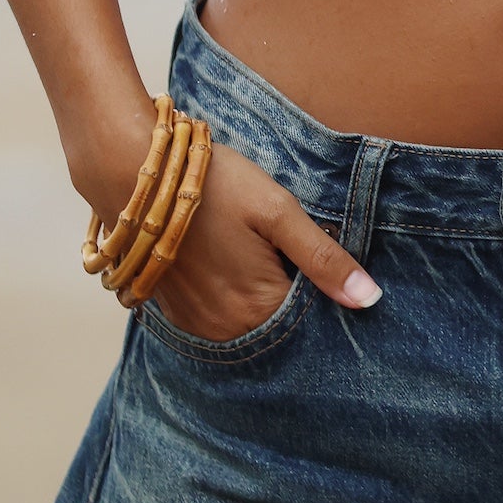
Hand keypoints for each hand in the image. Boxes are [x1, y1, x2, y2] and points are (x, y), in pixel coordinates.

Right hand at [74, 113, 380, 341]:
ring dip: (263, 299)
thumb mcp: (277, 211)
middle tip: (287, 252)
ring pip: (250, 323)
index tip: (325, 265)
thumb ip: (324, 258)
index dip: (324, 294)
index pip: (313, 323)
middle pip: (280, 326)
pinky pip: (220, 319)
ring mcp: (197, 325)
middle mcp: (226, 330)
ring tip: (260, 254)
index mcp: (258, 309)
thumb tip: (369, 300)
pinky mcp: (174, 313)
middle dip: (295, 298)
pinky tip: (234, 263)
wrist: (134, 173)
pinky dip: (233, 300)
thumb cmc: (213, 184)